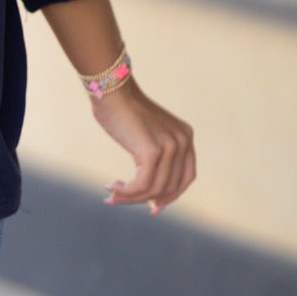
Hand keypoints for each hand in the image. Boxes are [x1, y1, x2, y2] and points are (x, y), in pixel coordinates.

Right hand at [90, 77, 195, 214]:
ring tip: (111, 193)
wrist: (111, 89)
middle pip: (170, 187)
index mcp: (185, 137)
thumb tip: (149, 192)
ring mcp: (170, 147)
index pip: (186, 177)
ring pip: (154, 189)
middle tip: (121, 200)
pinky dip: (126, 191)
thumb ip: (154, 155)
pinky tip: (112, 186)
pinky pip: (141, 185)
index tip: (152, 206)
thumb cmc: (121, 109)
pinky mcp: (152, 151)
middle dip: (145, 199)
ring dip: (130, 197)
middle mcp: (183, 142)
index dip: (171, 196)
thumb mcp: (147, 133)